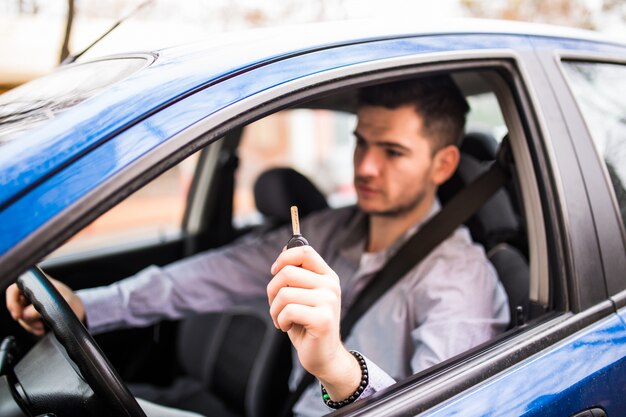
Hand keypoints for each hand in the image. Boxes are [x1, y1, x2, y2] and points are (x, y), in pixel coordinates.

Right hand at [5, 277, 84, 335]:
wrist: (77, 309)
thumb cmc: (71, 301)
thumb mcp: (63, 302)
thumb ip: (44, 306)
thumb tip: (26, 313)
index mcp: (38, 282)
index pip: (15, 288)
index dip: (13, 301)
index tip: (18, 315)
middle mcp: (31, 290)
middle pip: (16, 304)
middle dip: (24, 318)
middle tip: (37, 324)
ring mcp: (30, 301)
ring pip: (20, 314)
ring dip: (29, 324)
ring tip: (41, 327)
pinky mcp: (31, 311)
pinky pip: (25, 321)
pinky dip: (31, 327)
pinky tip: (41, 329)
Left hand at [267, 246, 360, 399]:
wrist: (324, 356)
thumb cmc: (308, 324)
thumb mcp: (302, 295)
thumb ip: (297, 274)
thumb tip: (285, 249)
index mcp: (327, 276)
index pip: (305, 251)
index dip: (284, 258)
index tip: (274, 271)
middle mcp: (331, 285)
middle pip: (287, 272)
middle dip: (272, 290)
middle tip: (275, 305)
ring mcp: (329, 302)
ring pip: (284, 294)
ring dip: (274, 309)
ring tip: (281, 319)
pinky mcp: (323, 319)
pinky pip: (288, 311)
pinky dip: (281, 320)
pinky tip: (286, 327)